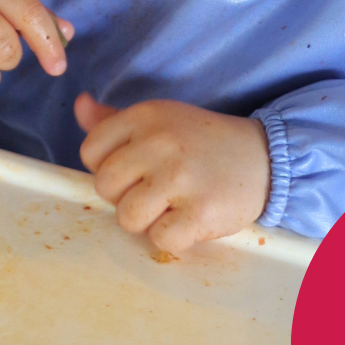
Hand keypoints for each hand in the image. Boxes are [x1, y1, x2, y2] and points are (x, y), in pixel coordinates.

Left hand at [75, 93, 270, 253]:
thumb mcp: (161, 119)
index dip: (108, 168)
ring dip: (148, 221)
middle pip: (105, 187)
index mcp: (146, 116)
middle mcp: (160, 142)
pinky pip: (160, 239)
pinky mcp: (200, 211)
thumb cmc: (203, 142)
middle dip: (125, 197)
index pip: (91, 150)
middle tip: (155, 191)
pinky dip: (174, 238)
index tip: (134, 170)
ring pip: (127, 217)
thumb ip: (115, 119)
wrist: (265, 158)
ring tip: (173, 205)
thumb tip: (80, 106)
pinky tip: (191, 219)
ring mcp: (180, 177)